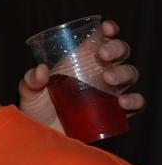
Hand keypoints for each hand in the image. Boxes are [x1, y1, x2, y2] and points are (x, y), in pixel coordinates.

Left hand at [19, 20, 145, 132]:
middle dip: (116, 48)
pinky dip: (135, 101)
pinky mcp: (114, 113)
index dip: (109, 30)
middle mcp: (99, 72)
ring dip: (123, 73)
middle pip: (120, 53)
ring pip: (129, 74)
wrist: (42, 136)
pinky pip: (135, 104)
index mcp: (81, 60)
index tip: (105, 28)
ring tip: (108, 78)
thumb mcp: (29, 91)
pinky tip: (123, 102)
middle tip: (102, 55)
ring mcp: (109, 92)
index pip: (102, 39)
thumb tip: (41, 70)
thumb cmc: (37, 109)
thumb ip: (31, 79)